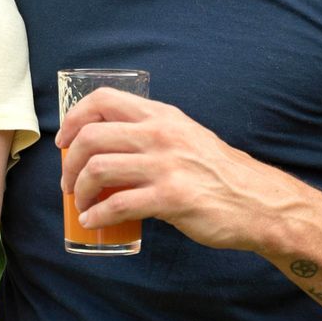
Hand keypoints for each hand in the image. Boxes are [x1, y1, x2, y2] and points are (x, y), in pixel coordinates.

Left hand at [57, 88, 302, 252]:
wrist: (258, 202)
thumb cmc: (217, 173)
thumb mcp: (185, 136)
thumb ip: (150, 134)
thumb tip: (105, 147)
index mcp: (162, 115)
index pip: (103, 99)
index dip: (73, 118)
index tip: (63, 141)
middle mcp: (161, 134)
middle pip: (91, 137)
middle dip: (69, 162)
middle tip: (68, 182)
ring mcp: (166, 165)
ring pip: (98, 169)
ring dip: (78, 190)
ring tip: (81, 203)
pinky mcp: (171, 198)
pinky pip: (117, 204)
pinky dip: (96, 215)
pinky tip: (93, 221)